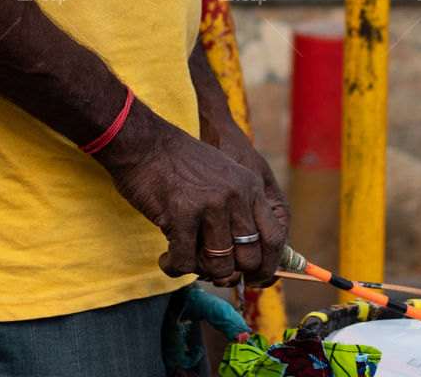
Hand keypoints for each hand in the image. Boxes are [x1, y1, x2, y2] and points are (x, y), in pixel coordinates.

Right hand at [102, 112, 284, 288]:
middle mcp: (237, 195)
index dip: (266, 266)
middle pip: (248, 258)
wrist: (145, 141)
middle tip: (209, 268)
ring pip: (219, 266)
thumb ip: (237, 209)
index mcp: (250, 186)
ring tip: (184, 258)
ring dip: (200, 270)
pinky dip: (174, 267)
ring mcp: (211, 204)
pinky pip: (185, 262)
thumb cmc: (180, 163)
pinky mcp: (183, 214)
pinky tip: (166, 259)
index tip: (252, 279)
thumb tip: (244, 262)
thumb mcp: (223, 176)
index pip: (275, 238)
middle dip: (229, 272)